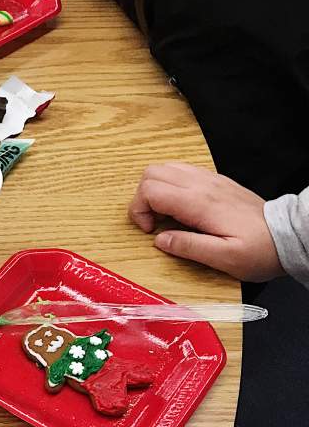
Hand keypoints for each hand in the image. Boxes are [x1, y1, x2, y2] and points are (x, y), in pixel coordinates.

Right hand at [128, 163, 283, 281]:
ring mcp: (210, 180)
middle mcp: (203, 185)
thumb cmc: (259, 250)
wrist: (287, 236)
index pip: (151, 190)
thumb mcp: (224, 258)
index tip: (150, 230)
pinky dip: (170, 186)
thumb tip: (161, 240)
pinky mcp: (216, 182)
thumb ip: (189, 247)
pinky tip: (180, 208)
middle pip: (153, 172)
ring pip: (165, 167)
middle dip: (142, 198)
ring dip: (155, 190)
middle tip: (153, 222)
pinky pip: (182, 172)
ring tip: (164, 214)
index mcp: (200, 203)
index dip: (140, 210)